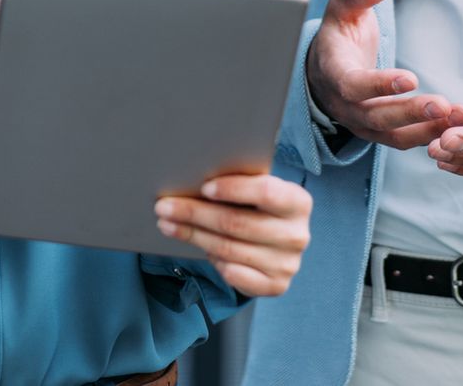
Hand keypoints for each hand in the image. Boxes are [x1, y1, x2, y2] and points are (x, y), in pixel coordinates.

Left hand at [154, 172, 312, 296]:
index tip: (204, 187)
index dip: (234, 189)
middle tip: (164, 206)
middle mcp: (297, 234)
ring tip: (167, 224)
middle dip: (195, 213)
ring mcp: (287, 264)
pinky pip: (234, 274)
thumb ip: (239, 184)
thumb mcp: (257, 191)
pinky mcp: (275, 286)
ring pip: (228, 249)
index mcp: (298, 202)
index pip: (266, 192)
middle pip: (237, 223)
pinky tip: (197, 247)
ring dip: (192, 235)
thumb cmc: (259, 208)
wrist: (277, 244)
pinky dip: (213, 260)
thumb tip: (191, 176)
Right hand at [305, 0, 462, 149]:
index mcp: (333, 73)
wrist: (324, 68)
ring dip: (429, 129)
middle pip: (376, 117)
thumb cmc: (337, 33)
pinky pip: (404, 139)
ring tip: (462, 116)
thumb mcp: (342, 7)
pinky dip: (431, 134)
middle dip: (411, 113)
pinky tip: (458, 124)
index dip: (379, 85)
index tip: (410, 78)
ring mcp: (361, 124)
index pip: (353, 85)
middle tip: (444, 105)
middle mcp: (344, 106)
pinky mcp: (379, 132)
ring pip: (394, 135)